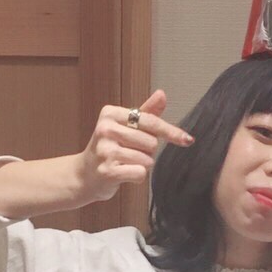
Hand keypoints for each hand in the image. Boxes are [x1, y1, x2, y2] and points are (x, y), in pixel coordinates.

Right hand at [77, 89, 192, 201]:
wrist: (84, 175)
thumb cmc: (109, 148)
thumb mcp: (125, 126)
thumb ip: (146, 112)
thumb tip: (162, 94)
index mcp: (110, 113)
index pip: (150, 121)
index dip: (170, 131)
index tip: (187, 139)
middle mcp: (105, 129)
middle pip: (151, 142)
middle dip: (147, 150)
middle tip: (129, 152)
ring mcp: (105, 150)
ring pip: (147, 159)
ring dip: (142, 164)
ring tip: (124, 162)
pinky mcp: (107, 171)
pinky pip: (140, 173)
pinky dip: (137, 176)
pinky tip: (123, 173)